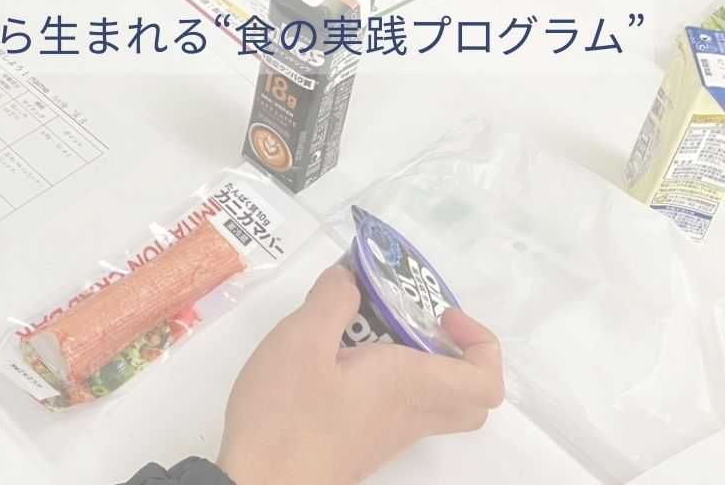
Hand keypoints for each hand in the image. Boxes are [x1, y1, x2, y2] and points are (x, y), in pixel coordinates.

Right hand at [217, 265, 503, 484]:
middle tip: (413, 318)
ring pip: (429, 400)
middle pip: (466, 397)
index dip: (479, 343)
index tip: (438, 315)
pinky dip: (383, 373)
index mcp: (408, 385)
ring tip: (364, 322)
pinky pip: (395, 406)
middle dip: (455, 351)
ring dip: (413, 356)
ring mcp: (384, 434)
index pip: (484, 381)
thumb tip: (350, 277)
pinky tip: (337, 351)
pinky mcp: (359, 442)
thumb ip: (332, 299)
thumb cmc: (286, 412)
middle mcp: (408, 414)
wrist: (258, 483)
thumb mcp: (302, 337)